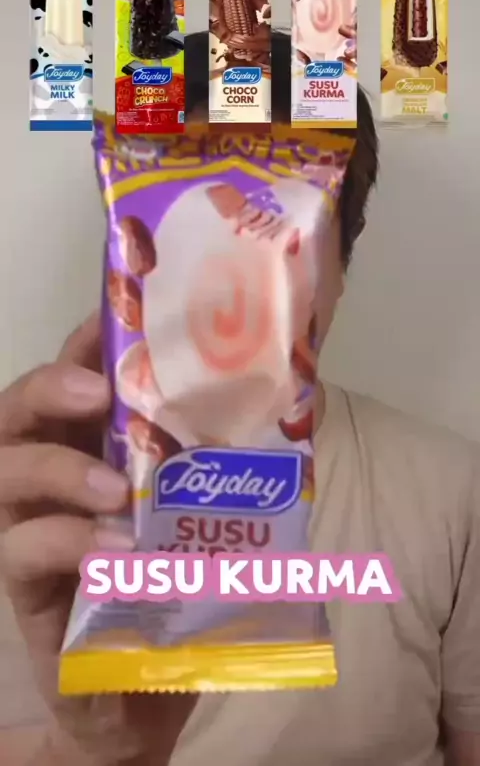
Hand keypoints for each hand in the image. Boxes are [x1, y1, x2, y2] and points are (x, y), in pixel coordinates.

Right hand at [0, 313, 195, 764]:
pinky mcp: (27, 588)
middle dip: (49, 389)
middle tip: (96, 392)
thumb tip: (286, 386)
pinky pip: (23, 553)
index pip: (75, 377)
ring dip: (58, 469)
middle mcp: (52, 476)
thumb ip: (229, 452)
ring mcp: (30, 529)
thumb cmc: (180, 580)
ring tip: (115, 487)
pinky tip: (117, 551)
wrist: (155, 681)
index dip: (87, 344)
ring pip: (6, 474)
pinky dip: (70, 543)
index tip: (115, 319)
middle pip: (16, 414)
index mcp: (94, 444)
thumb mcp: (212, 504)